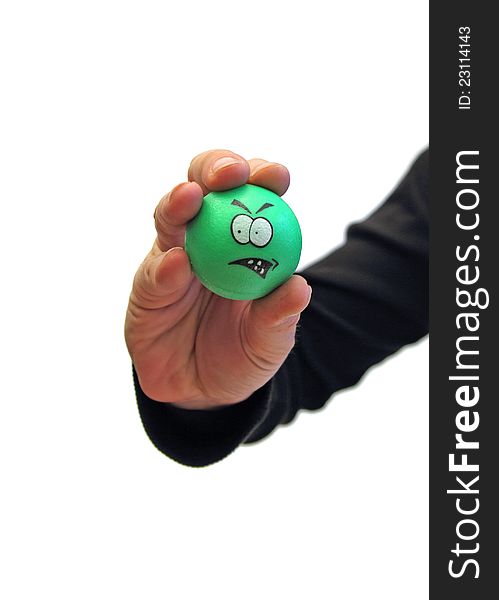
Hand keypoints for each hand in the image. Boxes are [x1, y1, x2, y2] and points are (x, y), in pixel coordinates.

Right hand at [124, 150, 310, 408]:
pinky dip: (166, 266)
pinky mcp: (147, 287)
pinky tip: (179, 262)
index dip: (262, 176)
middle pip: (204, 187)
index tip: (276, 176)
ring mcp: (171, 258)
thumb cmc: (243, 354)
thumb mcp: (269, 340)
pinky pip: (154, 273)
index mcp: (241, 240)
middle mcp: (204, 239)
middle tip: (230, 173)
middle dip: (215, 168)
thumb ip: (280, 315)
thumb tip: (299, 288)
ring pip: (169, 218)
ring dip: (178, 203)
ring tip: (190, 197)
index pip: (250, 195)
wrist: (204, 391)